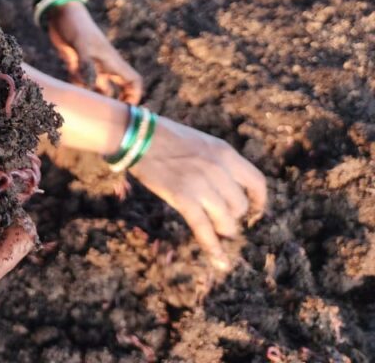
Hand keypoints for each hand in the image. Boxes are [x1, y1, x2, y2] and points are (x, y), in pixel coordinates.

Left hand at [46, 2, 142, 102]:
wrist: (60, 13)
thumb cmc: (76, 26)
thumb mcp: (82, 44)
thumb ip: (86, 64)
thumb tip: (91, 84)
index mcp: (112, 61)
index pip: (133, 81)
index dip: (134, 96)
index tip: (126, 111)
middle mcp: (104, 66)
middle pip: (115, 89)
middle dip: (112, 103)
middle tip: (103, 118)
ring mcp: (90, 65)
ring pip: (96, 88)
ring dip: (92, 98)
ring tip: (86, 112)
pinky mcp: (75, 64)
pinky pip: (79, 82)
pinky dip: (76, 89)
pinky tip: (69, 97)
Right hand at [129, 116, 266, 270]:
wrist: (136, 136)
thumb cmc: (164, 136)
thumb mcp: (200, 142)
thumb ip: (216, 161)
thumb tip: (225, 184)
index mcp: (224, 152)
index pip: (257, 182)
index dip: (259, 201)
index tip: (254, 211)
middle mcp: (218, 169)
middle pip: (240, 205)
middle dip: (233, 216)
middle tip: (221, 218)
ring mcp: (201, 184)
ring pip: (226, 220)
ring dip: (223, 229)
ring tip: (216, 231)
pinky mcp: (183, 198)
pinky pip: (204, 229)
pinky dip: (213, 248)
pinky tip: (220, 261)